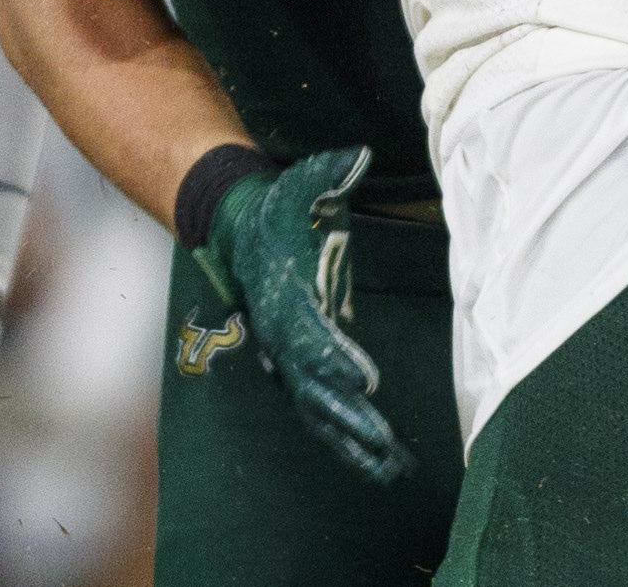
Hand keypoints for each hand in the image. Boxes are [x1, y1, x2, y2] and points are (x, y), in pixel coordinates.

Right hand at [197, 146, 408, 482]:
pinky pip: (319, 410)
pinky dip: (345, 438)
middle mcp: (284, 334)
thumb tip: (355, 157)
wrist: (237, 228)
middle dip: (351, 417)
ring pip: (318, 408)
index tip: (365, 382)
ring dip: (352, 440)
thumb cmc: (277, 207)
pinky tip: (376, 462)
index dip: (337, 358)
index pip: (311, 333)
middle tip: (387, 445)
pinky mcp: (296, 365)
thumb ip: (328, 173)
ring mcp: (287, 354)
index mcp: (287, 295)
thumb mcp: (302, 182)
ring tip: (391, 470)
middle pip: (316, 385)